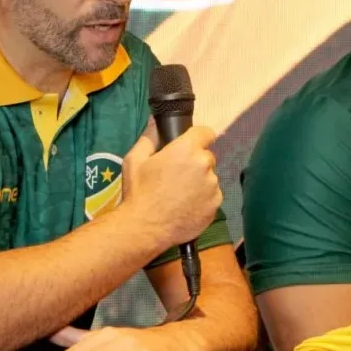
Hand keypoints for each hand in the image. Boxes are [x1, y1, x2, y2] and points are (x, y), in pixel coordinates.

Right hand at [121, 125, 221, 247]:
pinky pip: (212, 195)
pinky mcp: (215, 205)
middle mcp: (205, 165)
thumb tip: (156, 124)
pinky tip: (185, 206)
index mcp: (186, 149)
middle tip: (176, 174)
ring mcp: (213, 187)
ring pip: (210, 177)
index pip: (205, 132)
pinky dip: (202, 198)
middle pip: (206, 156)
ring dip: (199, 181)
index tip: (187, 146)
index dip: (196, 137)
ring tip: (179, 194)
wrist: (145, 226)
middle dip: (194, 162)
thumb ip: (149, 138)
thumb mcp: (135, 159)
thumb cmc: (139, 190)